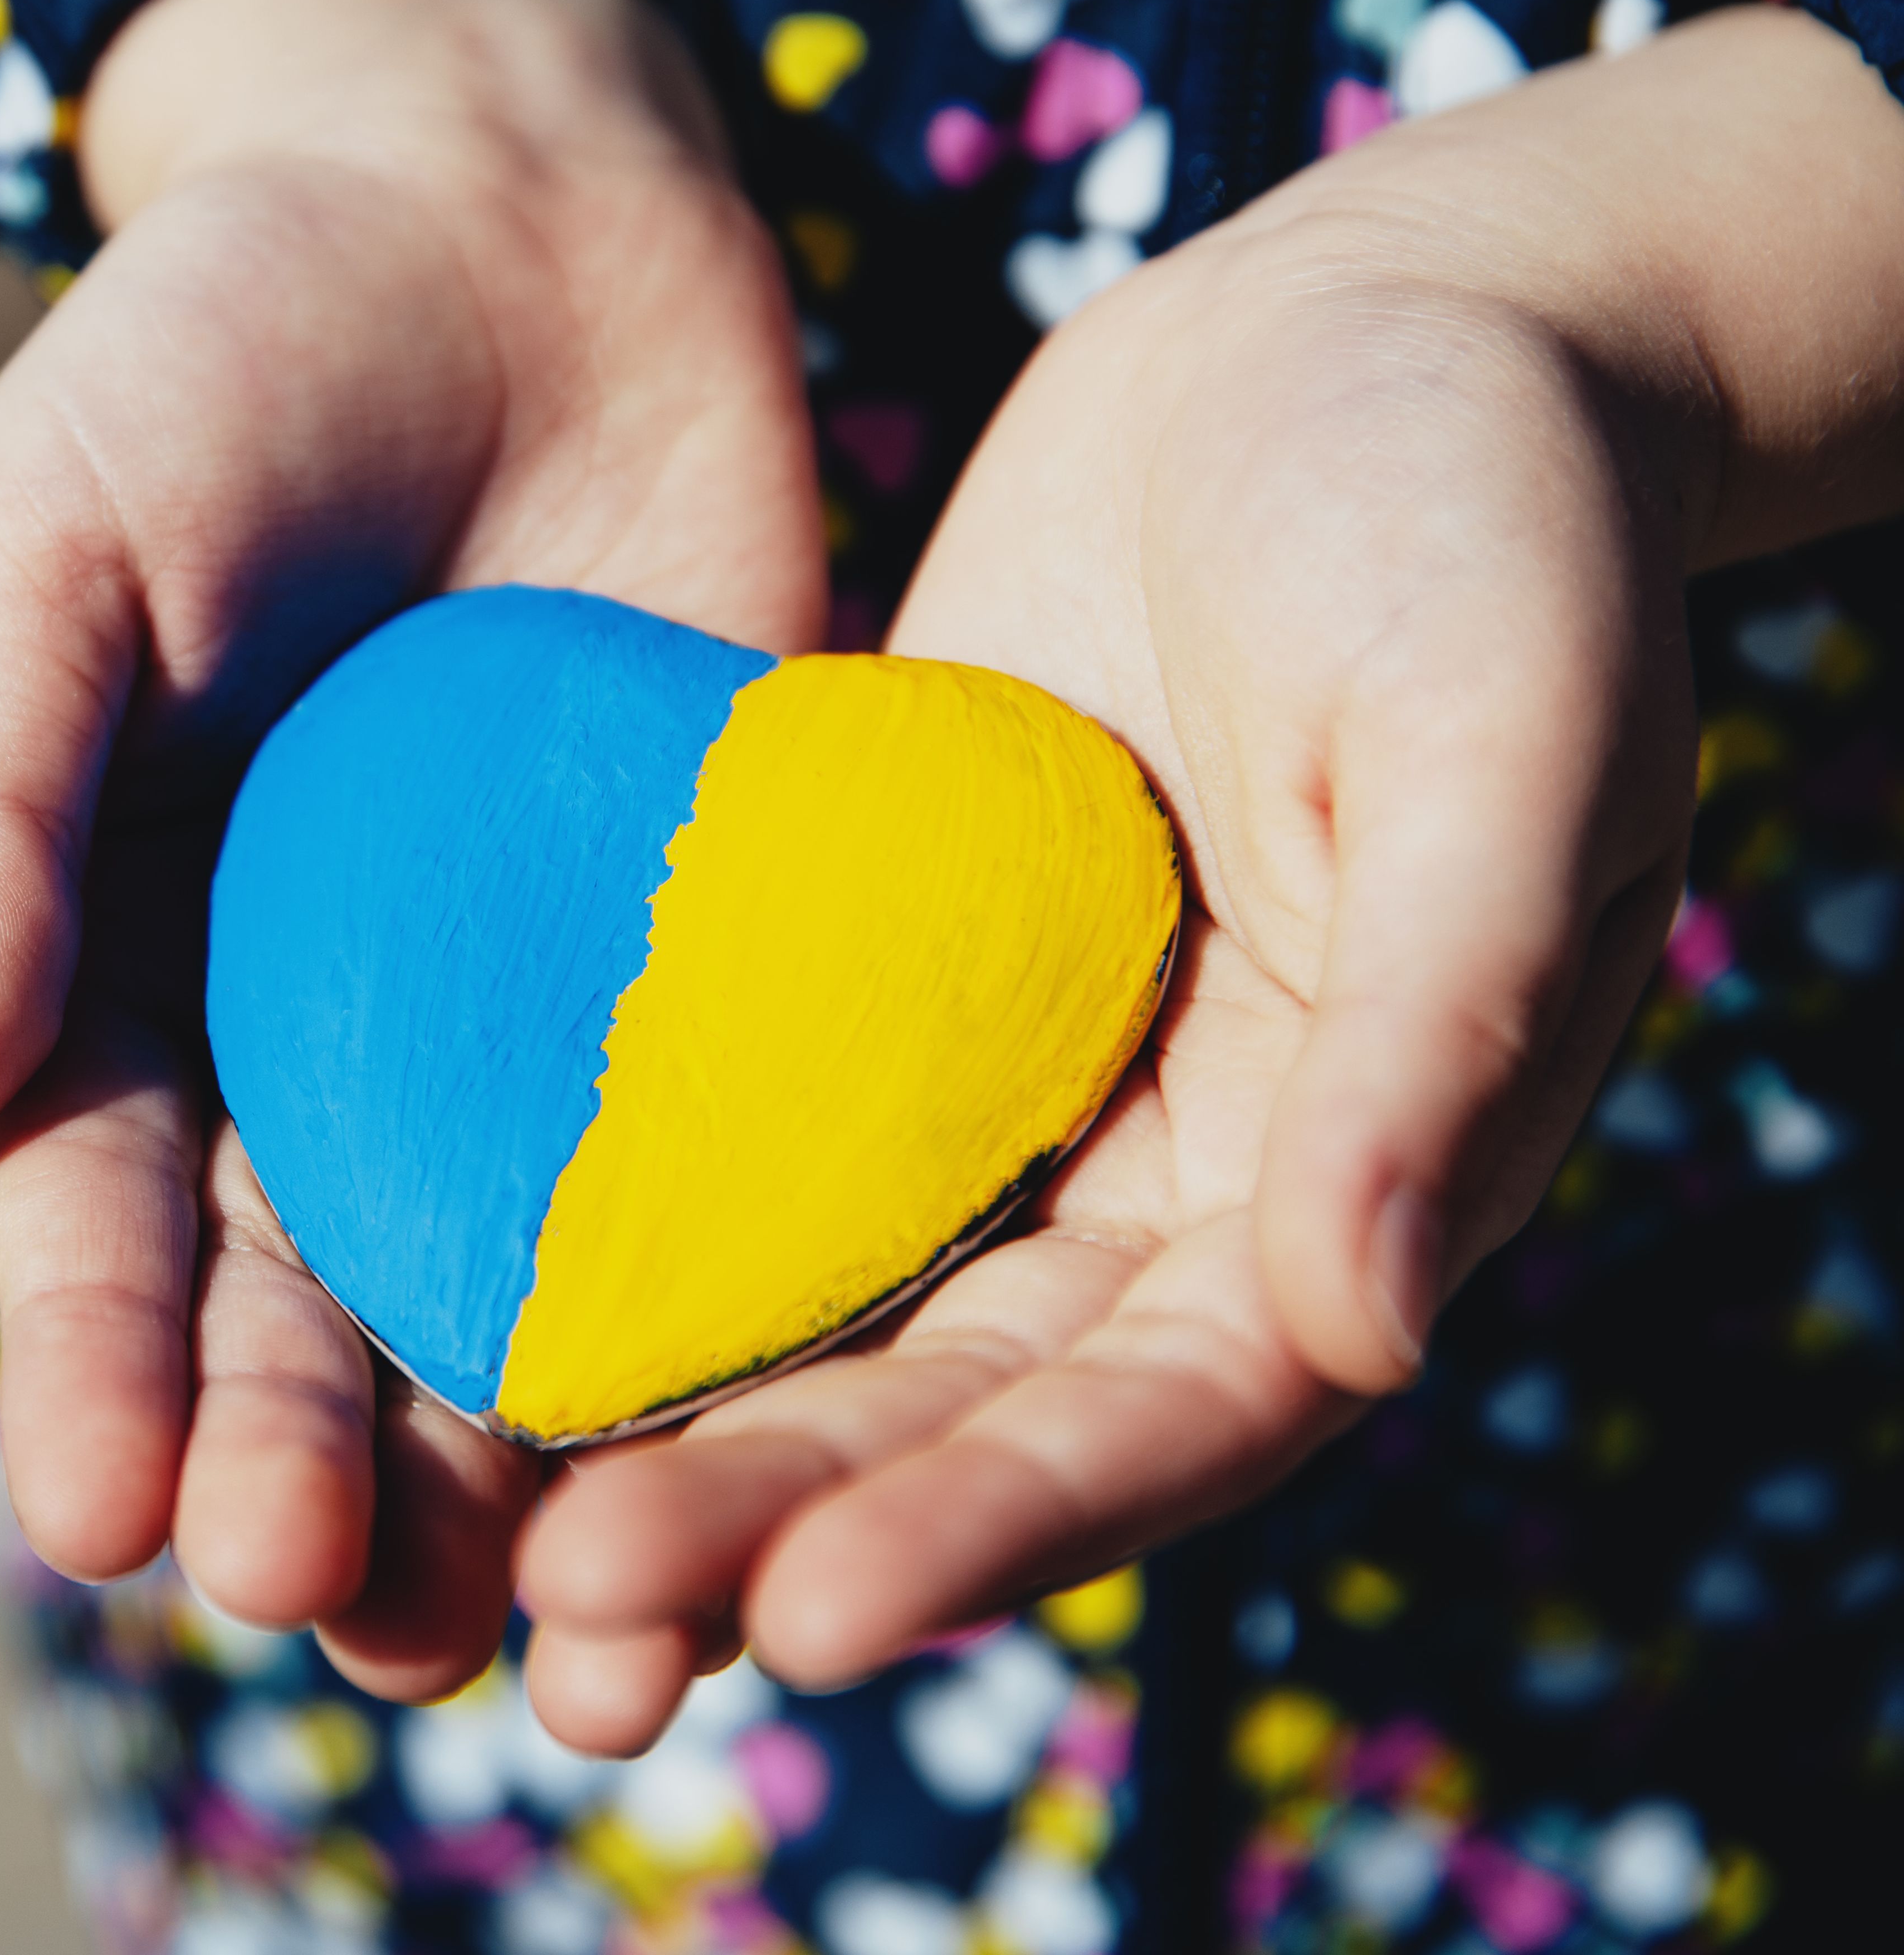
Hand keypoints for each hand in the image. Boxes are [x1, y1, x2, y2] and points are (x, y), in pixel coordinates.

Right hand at [0, 0, 827, 1695]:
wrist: (505, 205)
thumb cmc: (216, 350)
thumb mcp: (45, 548)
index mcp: (119, 961)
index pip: (99, 1209)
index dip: (94, 1364)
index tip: (99, 1518)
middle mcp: (314, 1030)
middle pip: (304, 1302)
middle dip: (301, 1465)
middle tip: (317, 1609)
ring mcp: (521, 1012)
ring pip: (506, 1295)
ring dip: (510, 1475)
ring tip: (534, 1643)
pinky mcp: (714, 959)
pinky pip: (724, 1162)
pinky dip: (727, 1322)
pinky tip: (749, 1458)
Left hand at [514, 5, 1903, 1745]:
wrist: (1373, 337)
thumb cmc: (1498, 518)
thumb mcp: (1509, 741)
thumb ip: (1443, 1027)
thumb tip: (1365, 1324)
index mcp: (1341, 1179)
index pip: (1161, 1414)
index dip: (994, 1525)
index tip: (806, 1618)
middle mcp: (1164, 1172)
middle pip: (954, 1400)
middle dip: (774, 1518)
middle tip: (576, 1628)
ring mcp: (1008, 1073)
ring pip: (826, 1295)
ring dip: (672, 1418)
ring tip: (489, 1535)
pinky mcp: (881, 957)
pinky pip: (744, 1109)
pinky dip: (628, 1205)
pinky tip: (456, 1275)